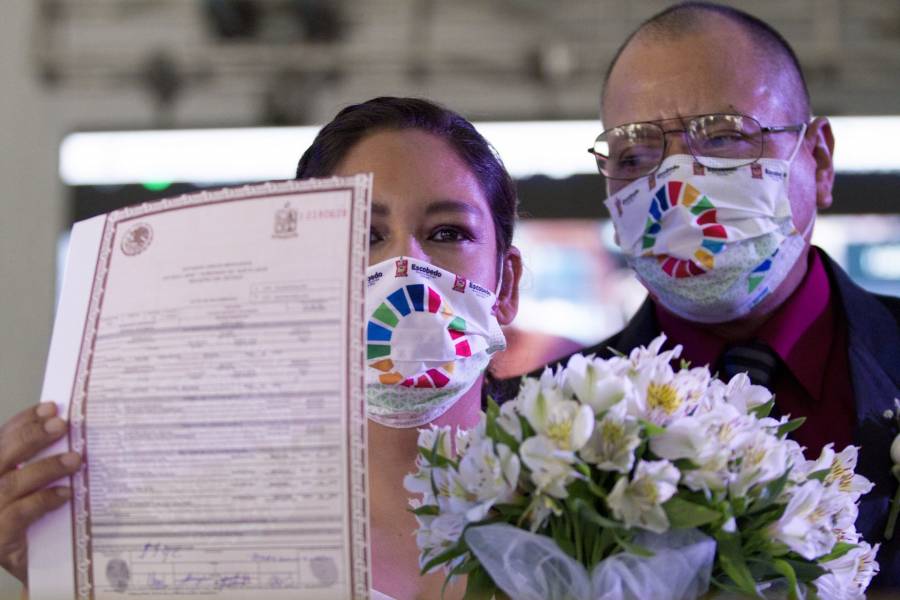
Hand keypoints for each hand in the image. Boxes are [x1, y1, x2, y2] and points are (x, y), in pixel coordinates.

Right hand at [0, 402, 80, 583]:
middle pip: (2, 455)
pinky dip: (43, 500)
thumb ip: (38, 463)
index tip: (50, 407)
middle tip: (61, 423)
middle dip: (31, 436)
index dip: (23, 421)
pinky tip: (66, 493)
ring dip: (46, 467)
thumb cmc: (31, 522)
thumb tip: (68, 429)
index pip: (1, 439)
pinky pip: (19, 514)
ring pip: (12, 482)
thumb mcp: (31, 488)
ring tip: (75, 459)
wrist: (35, 567)